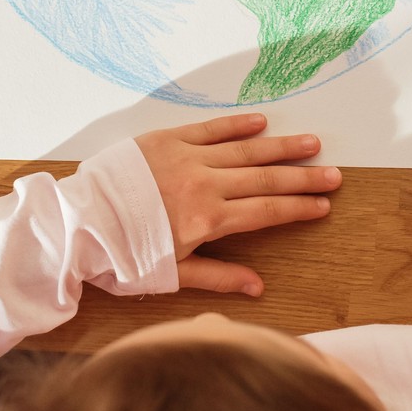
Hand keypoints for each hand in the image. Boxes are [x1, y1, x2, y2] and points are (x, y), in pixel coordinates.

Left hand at [136, 113, 338, 296]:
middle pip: (265, 180)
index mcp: (208, 220)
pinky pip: (211, 129)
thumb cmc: (122, 256)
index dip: (298, 208)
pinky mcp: (166, 140)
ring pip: (245, 150)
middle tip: (333, 175)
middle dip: (302, 178)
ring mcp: (187, 158)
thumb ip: (219, 276)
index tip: (323, 205)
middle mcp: (205, 184)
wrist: (78, 224)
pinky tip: (262, 122)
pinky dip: (238, 126)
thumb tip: (258, 287)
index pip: (267, 212)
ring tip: (311, 144)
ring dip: (281, 147)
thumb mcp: (172, 274)